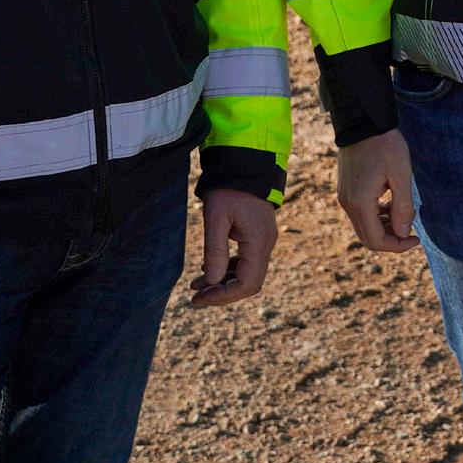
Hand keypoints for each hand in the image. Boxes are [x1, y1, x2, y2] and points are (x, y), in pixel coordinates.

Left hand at [191, 188, 276, 307]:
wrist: (245, 164)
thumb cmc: (229, 188)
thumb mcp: (216, 218)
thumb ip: (214, 251)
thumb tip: (210, 281)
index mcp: (259, 242)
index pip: (247, 283)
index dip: (224, 296)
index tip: (200, 298)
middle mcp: (266, 244)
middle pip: (249, 283)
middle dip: (223, 293)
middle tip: (196, 297)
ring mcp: (264, 240)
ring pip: (247, 273)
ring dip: (223, 282)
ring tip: (196, 287)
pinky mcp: (258, 235)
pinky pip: (246, 261)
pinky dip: (228, 270)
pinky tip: (208, 271)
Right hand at [335, 130, 417, 252]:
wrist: (363, 121)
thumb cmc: (385, 145)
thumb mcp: (401, 174)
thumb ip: (402, 206)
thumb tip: (403, 233)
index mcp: (360, 203)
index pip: (376, 241)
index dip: (397, 245)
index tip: (416, 239)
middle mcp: (348, 204)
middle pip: (368, 238)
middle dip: (391, 239)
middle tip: (411, 231)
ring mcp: (344, 197)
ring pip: (364, 227)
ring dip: (384, 227)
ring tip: (403, 213)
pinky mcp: (346, 190)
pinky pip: (360, 213)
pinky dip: (376, 216)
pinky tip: (391, 204)